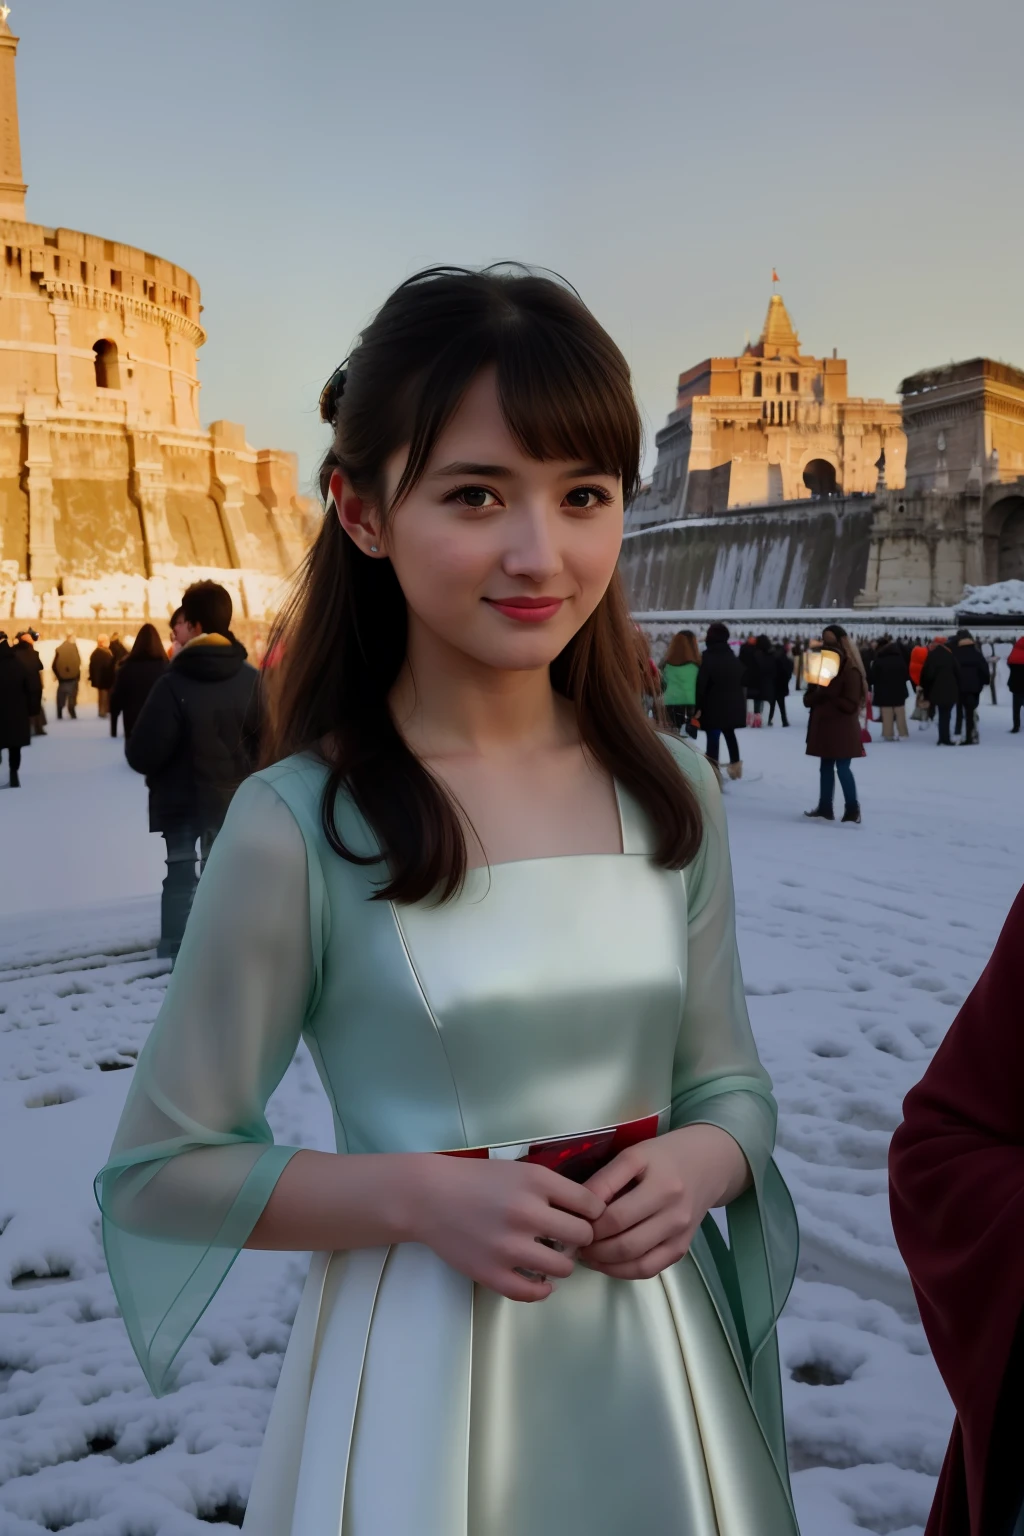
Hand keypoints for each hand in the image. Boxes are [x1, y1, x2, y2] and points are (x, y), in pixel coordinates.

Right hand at [410, 1155, 605, 1302]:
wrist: (429, 1196)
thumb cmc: (477, 1179)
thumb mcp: (520, 1171)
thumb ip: (552, 1189)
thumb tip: (588, 1213)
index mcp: (536, 1181)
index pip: (590, 1204)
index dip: (593, 1212)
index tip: (587, 1217)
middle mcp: (526, 1213)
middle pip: (582, 1236)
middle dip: (580, 1237)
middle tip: (568, 1238)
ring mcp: (509, 1247)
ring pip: (563, 1267)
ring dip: (562, 1263)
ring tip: (551, 1256)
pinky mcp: (492, 1273)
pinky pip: (532, 1293)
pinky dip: (542, 1289)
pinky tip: (540, 1280)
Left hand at [577, 1124, 749, 1280]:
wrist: (708, 1164)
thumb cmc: (663, 1157)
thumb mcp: (633, 1155)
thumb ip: (605, 1180)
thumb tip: (578, 1209)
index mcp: (658, 1180)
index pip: (614, 1213)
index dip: (586, 1222)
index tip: (570, 1220)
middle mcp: (672, 1209)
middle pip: (623, 1241)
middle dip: (592, 1246)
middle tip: (574, 1240)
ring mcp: (679, 1232)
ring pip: (634, 1260)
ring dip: (603, 1262)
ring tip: (586, 1253)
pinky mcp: (681, 1248)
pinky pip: (648, 1270)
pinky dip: (622, 1272)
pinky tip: (606, 1263)